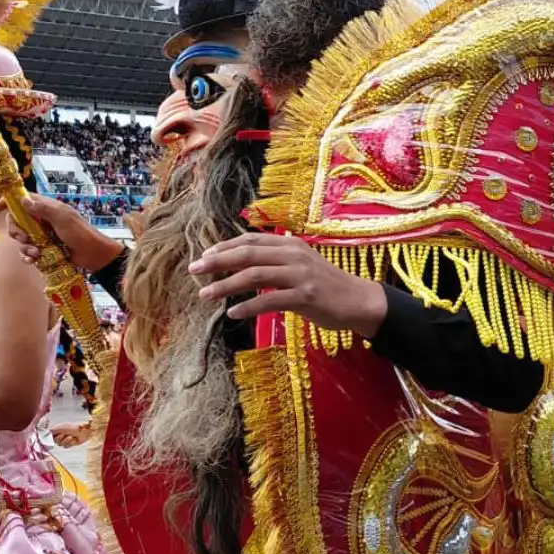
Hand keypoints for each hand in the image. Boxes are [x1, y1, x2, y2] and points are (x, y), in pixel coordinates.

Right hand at [5, 195, 124, 273]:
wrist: (94, 255)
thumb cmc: (81, 234)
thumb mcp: (63, 219)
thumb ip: (44, 209)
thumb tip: (24, 200)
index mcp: (47, 208)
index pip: (23, 200)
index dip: (9, 202)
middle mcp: (42, 220)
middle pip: (17, 221)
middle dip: (16, 230)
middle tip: (24, 238)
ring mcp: (43, 235)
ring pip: (22, 238)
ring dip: (25, 247)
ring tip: (37, 253)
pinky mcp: (44, 249)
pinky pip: (28, 251)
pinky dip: (28, 256)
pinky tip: (33, 260)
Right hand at [51, 422, 92, 447]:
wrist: (83, 431)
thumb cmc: (72, 427)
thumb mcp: (60, 427)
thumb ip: (50, 431)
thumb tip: (42, 434)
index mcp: (56, 431)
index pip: (49, 437)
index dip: (50, 438)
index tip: (51, 438)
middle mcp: (60, 436)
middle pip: (55, 442)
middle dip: (60, 438)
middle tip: (64, 434)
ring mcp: (65, 440)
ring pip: (60, 444)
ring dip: (66, 440)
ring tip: (71, 436)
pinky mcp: (70, 444)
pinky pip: (66, 446)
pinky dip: (70, 443)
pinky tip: (74, 439)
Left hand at [190, 233, 388, 333]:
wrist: (360, 301)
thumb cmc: (327, 286)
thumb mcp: (301, 265)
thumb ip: (276, 261)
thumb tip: (243, 263)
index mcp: (290, 245)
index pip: (250, 240)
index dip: (224, 247)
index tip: (203, 256)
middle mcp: (294, 255)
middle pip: (247, 253)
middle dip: (217, 261)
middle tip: (194, 270)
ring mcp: (300, 275)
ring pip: (254, 275)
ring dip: (225, 285)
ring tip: (205, 295)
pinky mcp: (306, 297)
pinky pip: (270, 301)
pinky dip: (248, 307)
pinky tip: (233, 313)